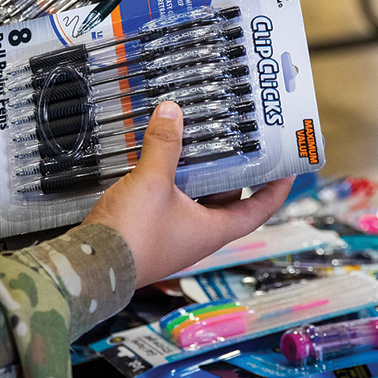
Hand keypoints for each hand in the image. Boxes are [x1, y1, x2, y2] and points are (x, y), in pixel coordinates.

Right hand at [82, 101, 293, 286]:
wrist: (90, 265)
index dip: (275, 190)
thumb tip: (172, 113)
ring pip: (195, 198)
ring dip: (198, 173)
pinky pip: (170, 200)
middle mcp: (196, 235)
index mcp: (211, 230)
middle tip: (237, 140)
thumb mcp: (153, 182)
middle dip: (232, 170)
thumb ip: (164, 145)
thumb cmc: (132, 235)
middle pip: (225, 199)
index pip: (257, 211)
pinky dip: (172, 179)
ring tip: (198, 141)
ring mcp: (173, 234)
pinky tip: (161, 158)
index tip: (288, 169)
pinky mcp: (149, 229)